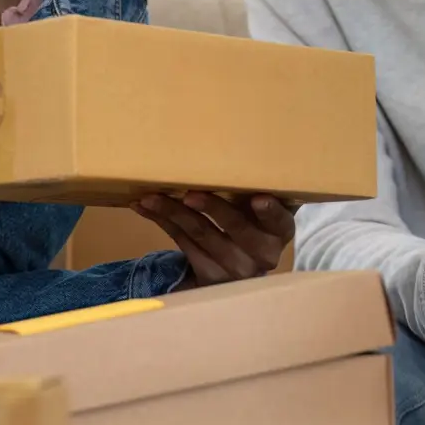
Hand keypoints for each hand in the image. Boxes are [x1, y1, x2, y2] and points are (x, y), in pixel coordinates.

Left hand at [133, 192, 294, 288]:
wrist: (236, 268)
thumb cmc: (251, 223)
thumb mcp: (261, 212)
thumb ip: (257, 189)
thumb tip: (237, 149)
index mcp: (278, 232)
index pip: (280, 222)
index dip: (270, 213)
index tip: (259, 200)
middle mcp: (261, 254)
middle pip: (235, 227)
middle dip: (212, 207)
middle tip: (190, 193)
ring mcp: (233, 268)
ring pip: (201, 234)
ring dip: (173, 212)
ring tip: (151, 197)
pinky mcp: (207, 275)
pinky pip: (182, 242)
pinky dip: (162, 221)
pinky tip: (144, 207)